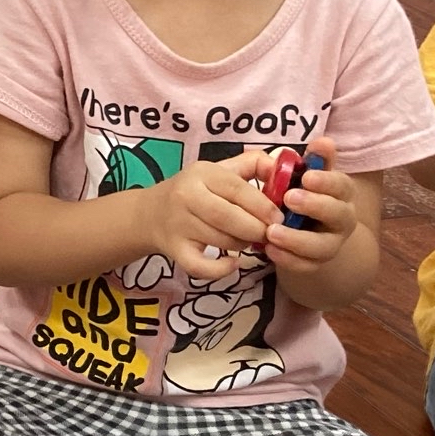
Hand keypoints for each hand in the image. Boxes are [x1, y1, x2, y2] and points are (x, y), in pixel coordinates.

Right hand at [149, 150, 280, 281]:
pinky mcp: (175, 250)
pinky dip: (221, 270)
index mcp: (202, 174)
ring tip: (248, 240)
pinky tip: (232, 264)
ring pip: (221, 241)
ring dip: (243, 245)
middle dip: (256, 229)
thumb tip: (284, 166)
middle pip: (229, 217)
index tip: (279, 218)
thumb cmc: (194, 190)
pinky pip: (201, 266)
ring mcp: (179, 225)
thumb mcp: (219, 170)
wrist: (150, 213)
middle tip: (269, 234)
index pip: (237, 189)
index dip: (263, 205)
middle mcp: (186, 197)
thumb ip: (252, 165)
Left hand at [264, 138, 359, 271]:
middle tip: (289, 198)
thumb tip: (323, 142)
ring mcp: (331, 244)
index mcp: (341, 194)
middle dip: (315, 206)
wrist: (306, 232)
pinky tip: (268, 249)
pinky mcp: (315, 264)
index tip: (306, 176)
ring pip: (323, 247)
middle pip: (339, 215)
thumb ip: (314, 160)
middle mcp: (342, 219)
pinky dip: (288, 259)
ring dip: (297, 239)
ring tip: (272, 231)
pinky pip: (305, 266)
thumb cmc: (303, 194)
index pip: (343, 185)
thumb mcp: (307, 175)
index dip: (327, 181)